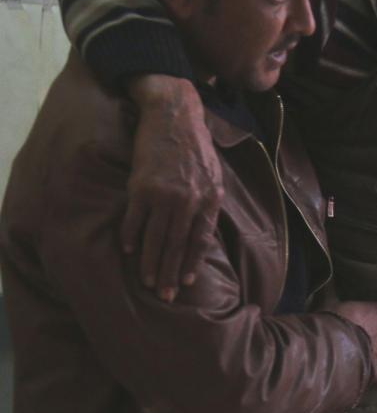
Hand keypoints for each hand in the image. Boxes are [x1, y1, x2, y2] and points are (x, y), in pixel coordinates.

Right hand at [125, 75, 221, 301]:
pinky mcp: (142, 186)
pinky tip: (127, 251)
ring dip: (150, 262)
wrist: (174, 116)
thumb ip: (208, 203)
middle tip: (166, 296)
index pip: (200, 240)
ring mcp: (165, 194)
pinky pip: (134, 219)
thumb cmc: (195, 147)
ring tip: (147, 282)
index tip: (187, 283)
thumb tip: (203, 233)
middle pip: (178, 244)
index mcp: (210, 198)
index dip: (193, 263)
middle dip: (171, 272)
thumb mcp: (213, 175)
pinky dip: (130, 236)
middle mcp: (189, 199)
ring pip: (156, 237)